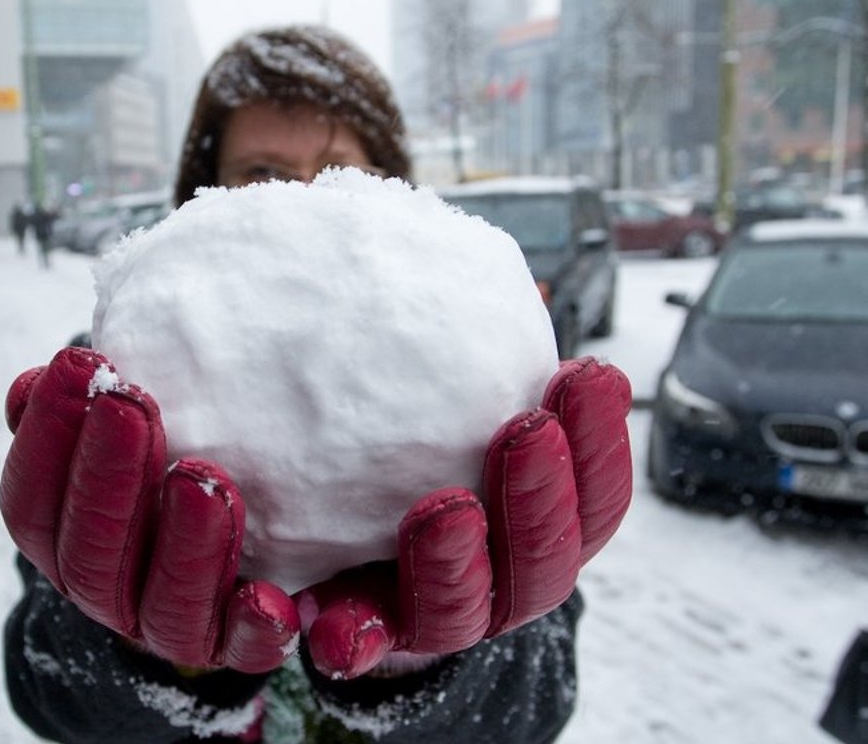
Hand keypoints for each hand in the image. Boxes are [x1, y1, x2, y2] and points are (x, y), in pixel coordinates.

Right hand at [1, 347, 299, 672]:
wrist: (264, 523)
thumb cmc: (178, 444)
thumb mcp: (127, 420)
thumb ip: (83, 408)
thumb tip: (31, 384)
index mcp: (66, 539)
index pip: (30, 502)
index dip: (46, 437)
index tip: (80, 365)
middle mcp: (110, 591)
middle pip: (87, 556)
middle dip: (105, 475)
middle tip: (130, 403)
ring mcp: (173, 625)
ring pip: (162, 607)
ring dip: (181, 547)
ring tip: (201, 477)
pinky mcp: (241, 644)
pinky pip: (244, 651)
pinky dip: (253, 628)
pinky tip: (266, 594)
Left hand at [301, 357, 631, 678]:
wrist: (349, 553)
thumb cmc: (421, 454)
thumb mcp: (460, 413)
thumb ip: (485, 375)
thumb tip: (526, 286)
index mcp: (542, 533)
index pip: (595, 499)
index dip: (601, 444)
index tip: (589, 372)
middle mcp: (502, 585)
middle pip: (546, 564)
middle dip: (542, 496)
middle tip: (527, 427)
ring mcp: (439, 620)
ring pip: (465, 613)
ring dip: (458, 564)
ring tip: (444, 508)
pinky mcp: (369, 641)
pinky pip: (365, 649)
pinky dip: (354, 638)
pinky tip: (334, 622)